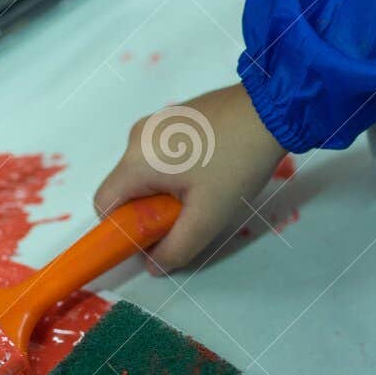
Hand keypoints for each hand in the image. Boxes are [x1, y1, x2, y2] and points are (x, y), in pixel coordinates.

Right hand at [95, 83, 288, 270]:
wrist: (271, 109)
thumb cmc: (236, 164)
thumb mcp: (208, 217)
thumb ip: (175, 249)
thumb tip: (152, 265)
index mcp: (135, 161)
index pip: (104, 205)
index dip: (121, 230)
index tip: (152, 239)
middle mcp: (136, 137)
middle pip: (125, 189)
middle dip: (148, 211)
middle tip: (187, 217)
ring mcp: (154, 122)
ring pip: (144, 172)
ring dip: (163, 191)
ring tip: (203, 192)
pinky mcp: (174, 117)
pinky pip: (160, 154)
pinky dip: (174, 171)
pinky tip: (208, 170)